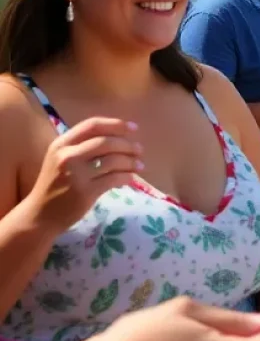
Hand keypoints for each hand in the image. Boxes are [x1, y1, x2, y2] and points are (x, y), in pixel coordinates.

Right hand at [25, 118, 143, 232]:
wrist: (39, 216)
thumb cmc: (54, 185)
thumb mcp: (61, 159)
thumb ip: (82, 145)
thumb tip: (119, 136)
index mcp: (61, 144)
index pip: (92, 125)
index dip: (116, 124)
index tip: (134, 128)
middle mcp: (67, 156)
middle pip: (107, 142)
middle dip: (128, 145)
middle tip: (139, 150)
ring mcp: (76, 175)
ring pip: (113, 160)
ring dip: (131, 162)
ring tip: (139, 165)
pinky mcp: (85, 192)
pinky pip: (114, 178)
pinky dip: (127, 176)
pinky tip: (130, 178)